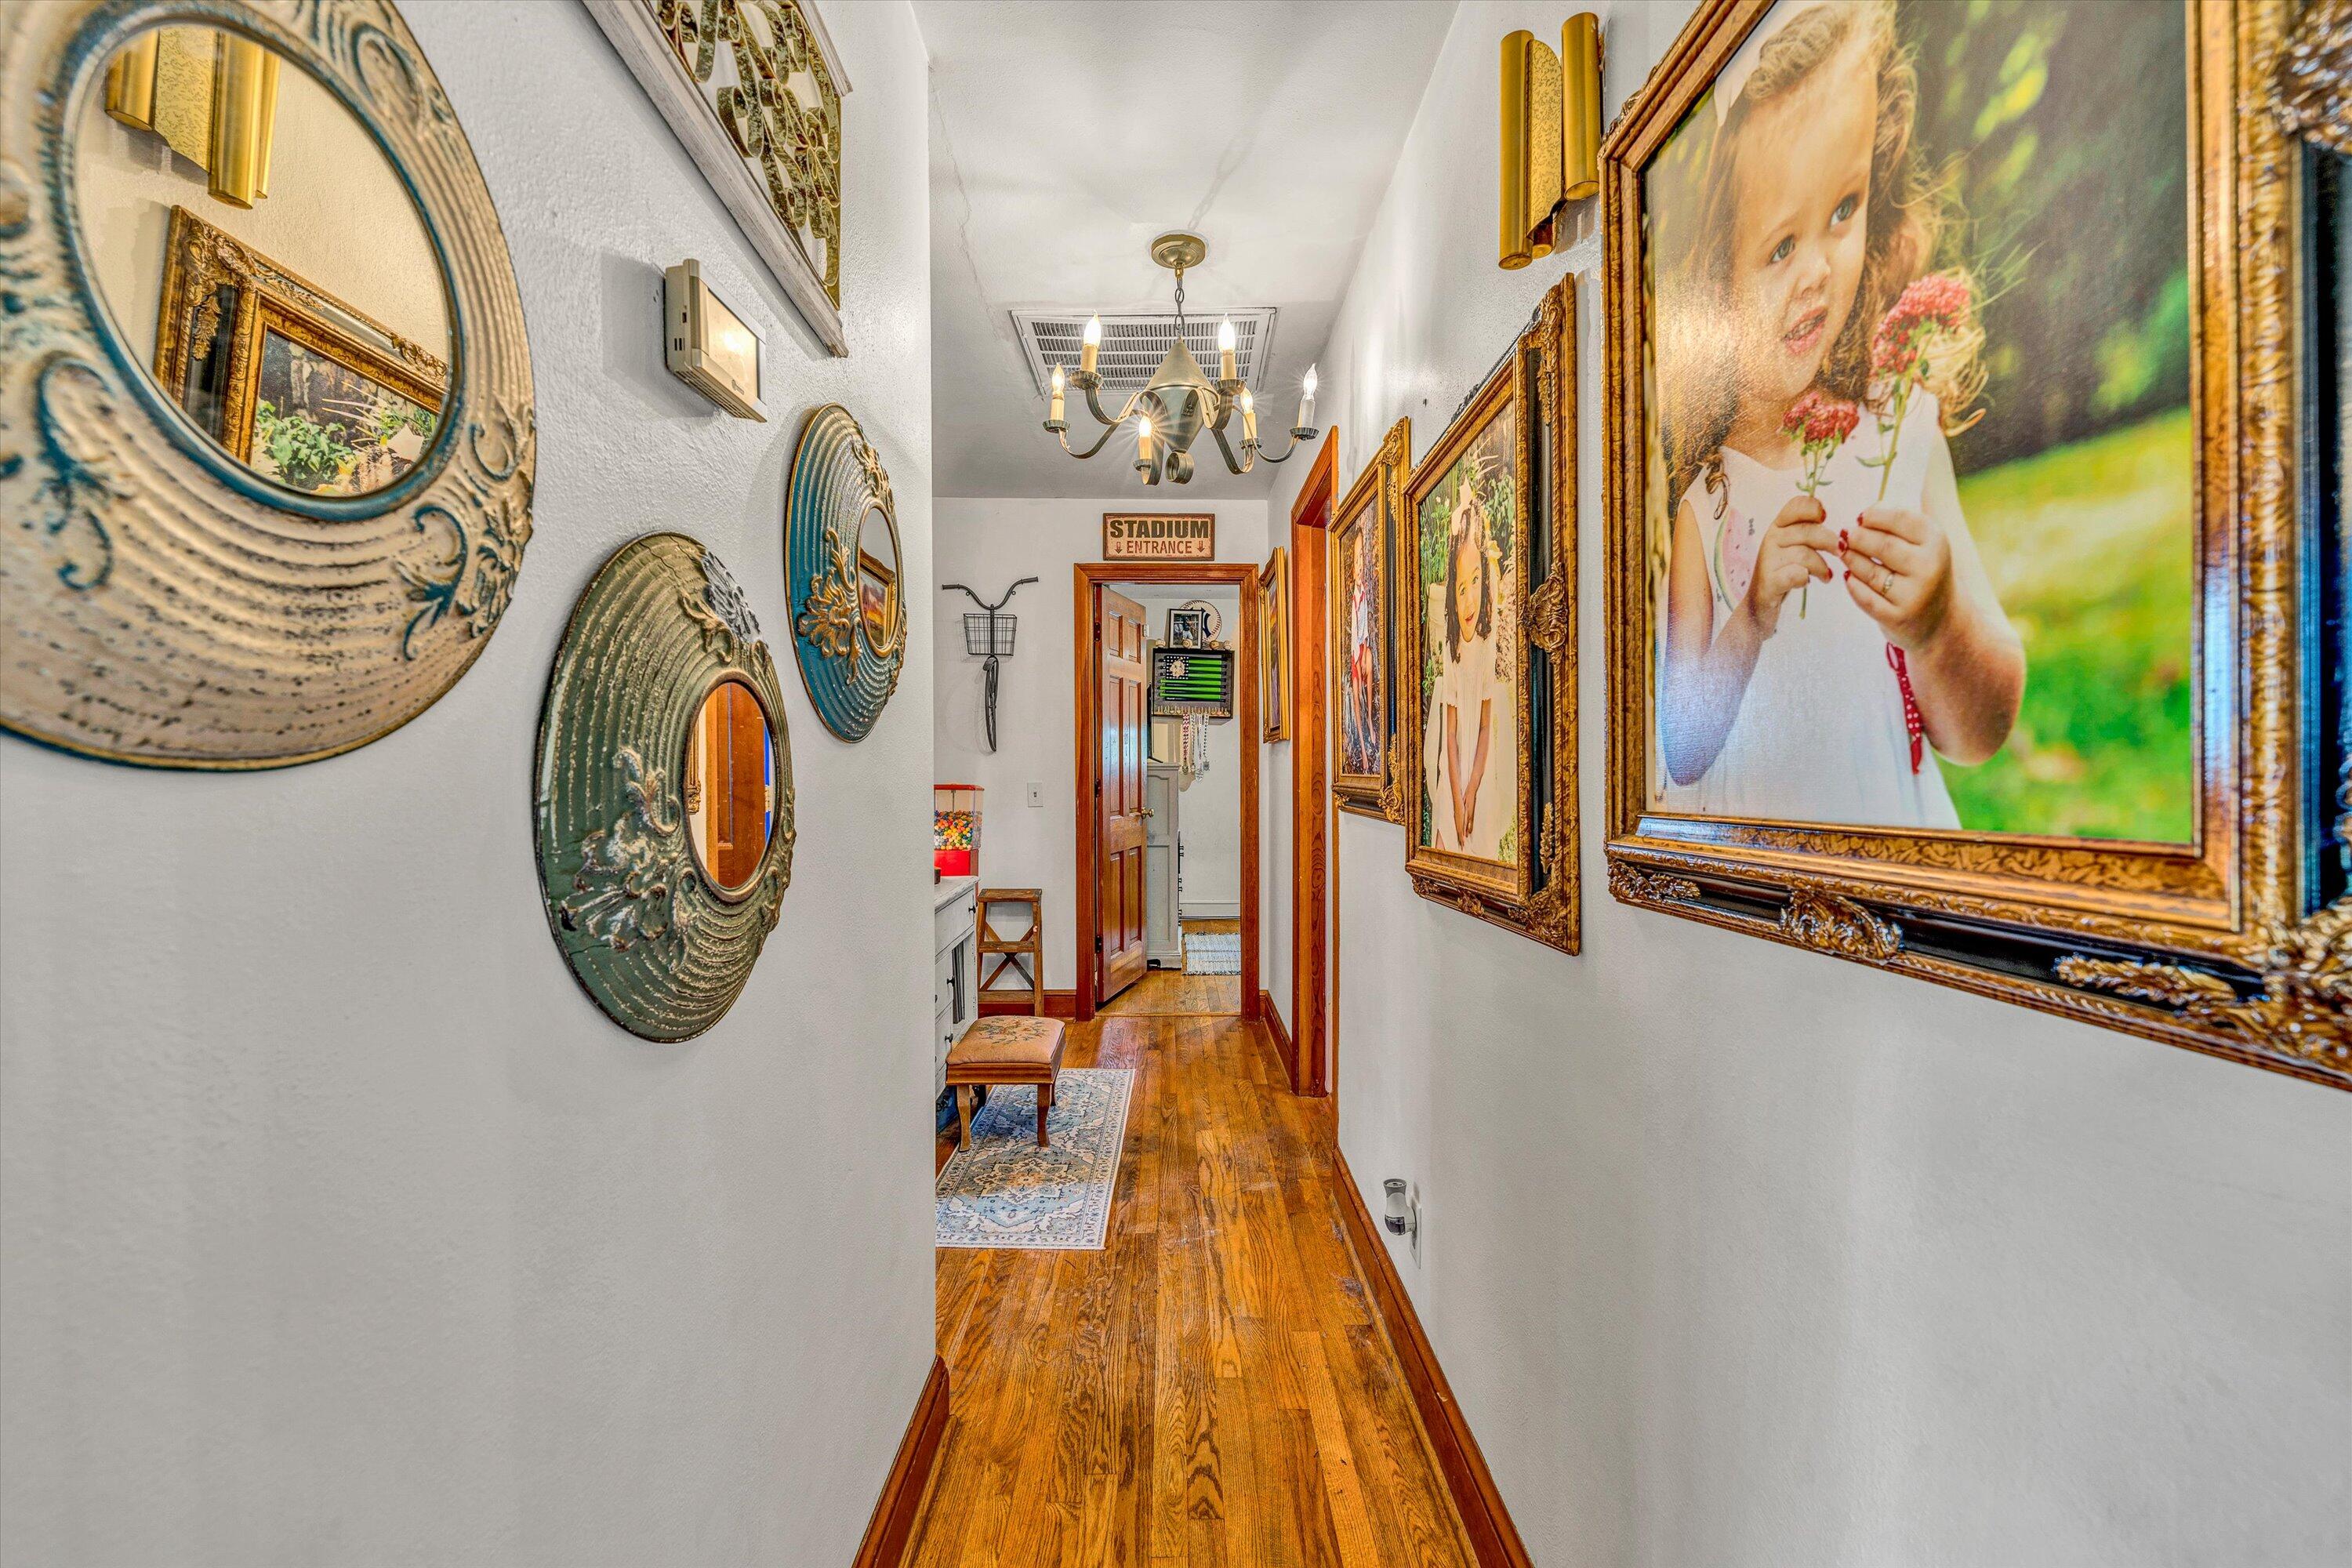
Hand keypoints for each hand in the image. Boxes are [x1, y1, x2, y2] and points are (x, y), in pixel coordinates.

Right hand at [1738, 496, 1835, 638]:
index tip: (1825, 518)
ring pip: (1804, 554)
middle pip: (1807, 531)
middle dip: (1829, 542)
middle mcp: (1771, 539)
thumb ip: (1809, 533)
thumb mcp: (1793, 547)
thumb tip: (1839, 530)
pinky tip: (1806, 582)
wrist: (1759, 605)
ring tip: (1826, 576)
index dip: (1814, 508)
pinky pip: (1795, 573)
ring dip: (1821, 566)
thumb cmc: (1783, 573)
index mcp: (1778, 527)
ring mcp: (1767, 560)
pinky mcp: (1769, 582)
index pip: (1796, 506)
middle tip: (1840, 552)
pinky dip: (1805, 578)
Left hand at [1843, 504, 1952, 650]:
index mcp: (1936, 542)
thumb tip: (1866, 512)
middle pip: (1882, 545)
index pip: (1900, 519)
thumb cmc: (1923, 570)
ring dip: (1851, 560)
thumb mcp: (1923, 543)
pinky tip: (1849, 576)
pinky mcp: (1897, 617)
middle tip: (1846, 535)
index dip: (1875, 516)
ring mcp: (1914, 595)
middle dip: (1858, 538)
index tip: (1860, 517)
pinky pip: (1865, 597)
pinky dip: (1853, 585)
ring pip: (1870, 572)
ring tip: (1844, 552)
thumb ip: (1898, 524)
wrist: (1940, 617)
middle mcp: (1928, 567)